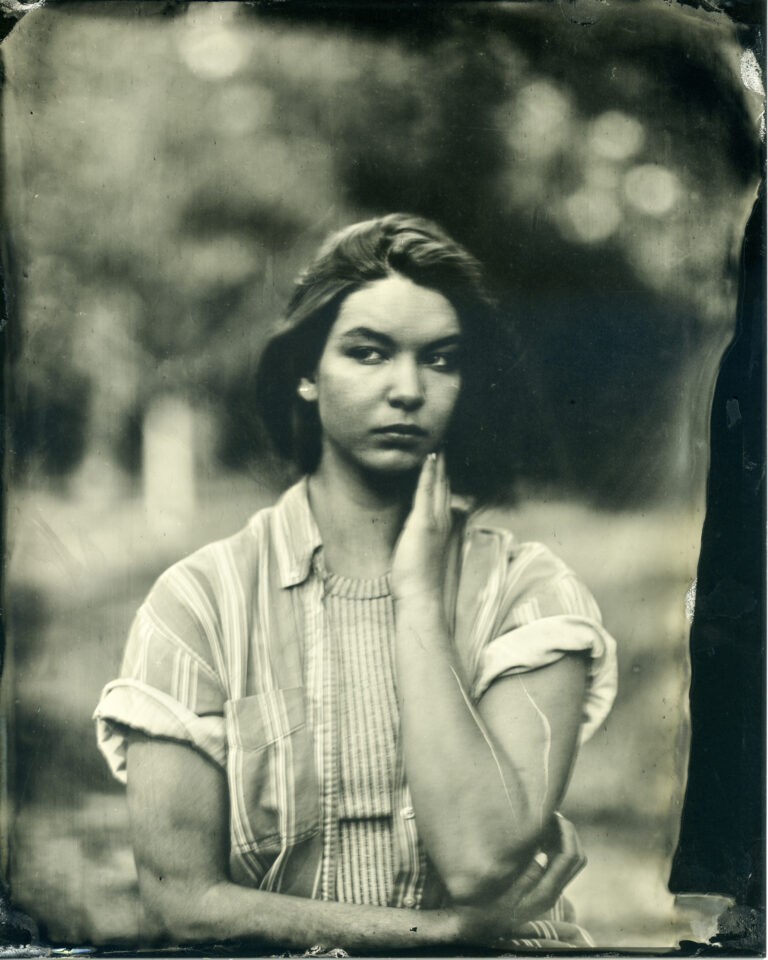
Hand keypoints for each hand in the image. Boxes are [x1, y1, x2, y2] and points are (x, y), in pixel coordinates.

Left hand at [391, 451, 450, 602]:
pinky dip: (429, 473)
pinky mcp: (424, 522)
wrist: (421, 594)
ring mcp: (435, 520)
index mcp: (441, 526)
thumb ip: (419, 536)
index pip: (443, 494)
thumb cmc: (417, 578)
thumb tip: (414, 527)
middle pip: (444, 485)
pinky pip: (427, 491)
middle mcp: (443, 520)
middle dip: (444, 464)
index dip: (442, 475)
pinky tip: (429, 458)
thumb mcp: (419, 551)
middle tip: (444, 442)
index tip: (441, 457)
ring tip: (439, 442)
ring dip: (439, 462)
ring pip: (439, 484)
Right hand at [453, 813, 587, 948]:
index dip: (566, 832)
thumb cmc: (486, 906)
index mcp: (545, 892)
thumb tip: (543, 854)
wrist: (481, 926)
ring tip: (547, 822)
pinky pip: (560, 863)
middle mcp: (553, 892)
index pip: (569, 857)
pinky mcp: (544, 887)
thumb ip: (525, 874)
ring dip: (565, 839)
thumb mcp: (503, 891)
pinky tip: (540, 836)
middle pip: (577, 858)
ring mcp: (550, 890)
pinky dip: (557, 846)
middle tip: (553, 815)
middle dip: (569, 833)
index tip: (554, 814)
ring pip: (571, 861)